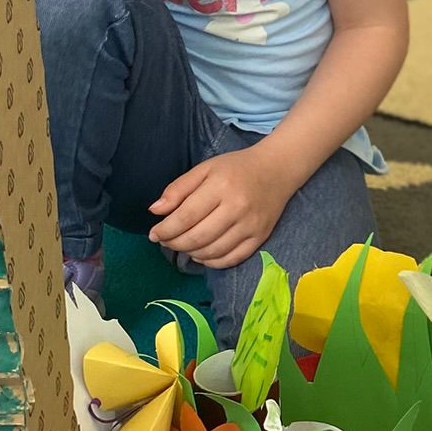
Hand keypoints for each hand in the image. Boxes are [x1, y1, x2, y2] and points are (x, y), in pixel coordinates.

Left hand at [149, 147, 290, 270]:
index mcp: (220, 187)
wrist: (277, 170)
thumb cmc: (237, 168)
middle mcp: (237, 208)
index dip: (165, 230)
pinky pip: (231, 259)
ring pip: (212, 252)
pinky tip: (202, 254)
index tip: (154, 234)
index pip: (186, 217)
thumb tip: (155, 211)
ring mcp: (251, 226)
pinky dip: (211, 262)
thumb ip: (178, 189)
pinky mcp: (260, 237)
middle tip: (166, 241)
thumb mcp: (205, 169)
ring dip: (191, 253)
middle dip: (175, 244)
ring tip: (183, 246)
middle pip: (197, 238)